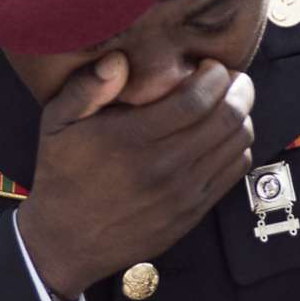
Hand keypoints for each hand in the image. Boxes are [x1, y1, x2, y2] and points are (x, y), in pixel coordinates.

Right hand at [12, 54, 254, 300]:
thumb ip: (87, 87)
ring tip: (229, 102)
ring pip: (237, 144)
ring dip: (242, 115)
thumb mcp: (57, 123)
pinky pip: (234, 171)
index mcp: (132, 139)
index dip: (214, 76)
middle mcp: (163, 167)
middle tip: (232, 77)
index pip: (196, 100)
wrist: (66, 240)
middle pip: (227, 118)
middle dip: (239, 89)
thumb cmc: (62, 174)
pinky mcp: (192, 212)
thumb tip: (119, 60)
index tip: (210, 64)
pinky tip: (223, 135)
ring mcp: (182, 193)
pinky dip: (238, 146)